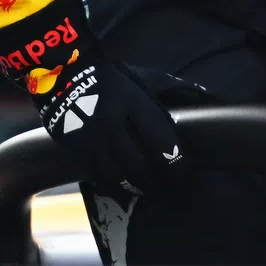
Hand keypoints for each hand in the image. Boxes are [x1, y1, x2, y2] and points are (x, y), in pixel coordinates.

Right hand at [36, 54, 184, 192]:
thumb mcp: (143, 77)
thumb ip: (171, 87)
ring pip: (117, 177)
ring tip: (147, 191)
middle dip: (157, 183)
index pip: (162, 142)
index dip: (177, 164)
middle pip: (139, 167)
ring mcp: (93, 140)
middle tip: (169, 189)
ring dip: (135, 189)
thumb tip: (202, 94)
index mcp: (135, 105)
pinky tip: (122, 189)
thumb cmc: (111, 77)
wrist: (62, 74)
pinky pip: (97, 177)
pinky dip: (112, 186)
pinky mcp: (76, 150)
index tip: (186, 173)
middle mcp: (114, 125)